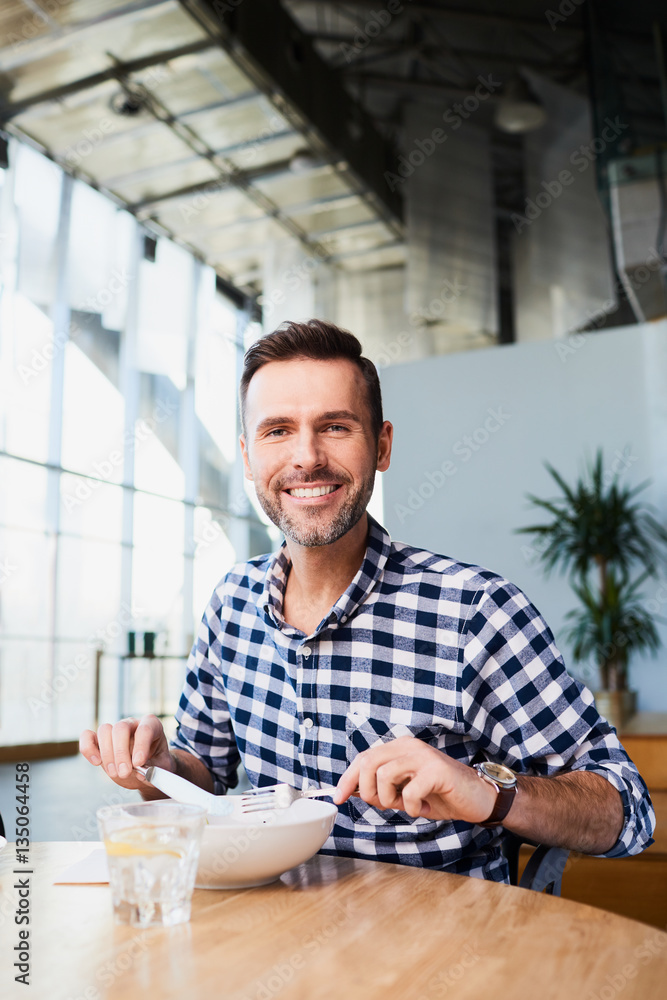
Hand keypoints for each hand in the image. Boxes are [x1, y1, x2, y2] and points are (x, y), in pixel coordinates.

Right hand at [79, 714, 173, 789]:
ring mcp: (115, 730)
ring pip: (105, 730)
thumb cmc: (157, 765)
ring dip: (107, 754)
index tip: (139, 763)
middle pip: (121, 727)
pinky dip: (88, 748)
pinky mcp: (100, 740)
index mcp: (151, 725)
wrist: (147, 770)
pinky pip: (88, 736)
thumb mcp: (163, 768)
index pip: (144, 729)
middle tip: (124, 772)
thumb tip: (141, 773)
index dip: (140, 746)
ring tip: (115, 773)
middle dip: (121, 752)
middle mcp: (132, 724)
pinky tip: (96, 762)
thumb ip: (155, 770)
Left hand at [333, 735, 497, 823]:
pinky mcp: (437, 771)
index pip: (363, 758)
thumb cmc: (440, 794)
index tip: (338, 798)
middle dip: (368, 791)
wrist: (477, 798)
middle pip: (368, 763)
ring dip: (390, 799)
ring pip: (384, 775)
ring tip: (407, 805)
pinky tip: (423, 808)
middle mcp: (409, 747)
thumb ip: (382, 787)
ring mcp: (423, 756)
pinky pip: (409, 791)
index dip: (347, 779)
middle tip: (385, 805)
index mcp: (399, 748)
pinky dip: (412, 807)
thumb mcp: (405, 790)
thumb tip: (352, 792)